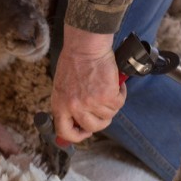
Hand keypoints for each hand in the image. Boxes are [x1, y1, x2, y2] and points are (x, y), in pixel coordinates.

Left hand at [50, 25, 125, 142]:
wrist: (85, 45)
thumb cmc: (74, 62)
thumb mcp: (63, 87)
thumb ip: (68, 104)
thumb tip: (76, 122)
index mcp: (60, 105)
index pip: (65, 132)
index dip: (77, 135)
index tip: (85, 131)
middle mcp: (75, 107)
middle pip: (93, 127)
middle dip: (101, 120)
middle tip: (104, 109)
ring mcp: (91, 103)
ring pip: (109, 115)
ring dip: (112, 104)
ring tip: (108, 89)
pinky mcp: (106, 95)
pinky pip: (119, 103)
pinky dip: (120, 94)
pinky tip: (116, 84)